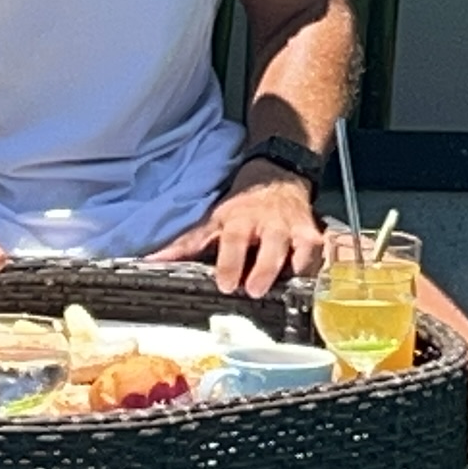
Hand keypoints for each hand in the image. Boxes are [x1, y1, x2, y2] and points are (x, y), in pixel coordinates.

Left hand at [152, 166, 319, 297]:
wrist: (278, 178)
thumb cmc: (241, 206)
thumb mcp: (213, 220)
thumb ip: (186, 244)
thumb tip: (151, 262)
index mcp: (239, 220)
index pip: (234, 241)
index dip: (230, 263)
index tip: (225, 285)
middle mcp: (268, 224)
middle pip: (270, 247)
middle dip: (264, 269)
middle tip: (254, 290)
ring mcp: (293, 230)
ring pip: (298, 251)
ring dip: (292, 272)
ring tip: (284, 290)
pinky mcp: (313, 237)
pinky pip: (316, 257)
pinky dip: (312, 271)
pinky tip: (304, 286)